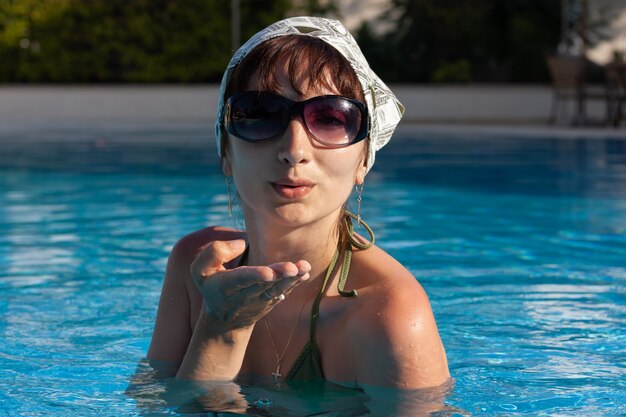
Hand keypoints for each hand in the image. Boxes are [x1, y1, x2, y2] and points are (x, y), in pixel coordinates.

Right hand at [190, 239, 310, 329]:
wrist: (224, 320)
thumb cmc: (212, 286)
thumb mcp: (200, 270)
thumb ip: (215, 252)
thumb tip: (241, 243)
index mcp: (225, 286)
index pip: (241, 279)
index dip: (255, 275)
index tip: (269, 273)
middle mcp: (245, 295)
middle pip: (264, 284)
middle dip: (279, 276)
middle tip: (292, 268)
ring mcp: (260, 300)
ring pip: (278, 289)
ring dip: (292, 279)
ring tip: (303, 268)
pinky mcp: (272, 300)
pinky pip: (284, 292)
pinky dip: (295, 283)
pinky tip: (305, 273)